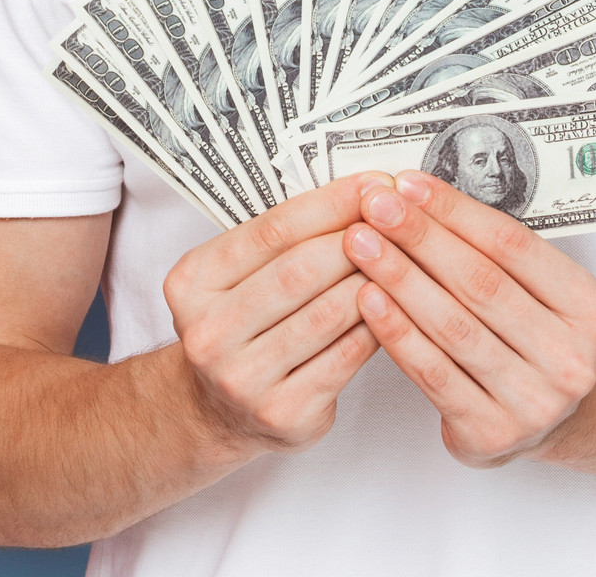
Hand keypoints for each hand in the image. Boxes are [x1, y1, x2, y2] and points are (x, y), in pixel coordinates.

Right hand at [162, 177, 379, 455]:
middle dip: (356, 239)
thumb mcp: (234, 277)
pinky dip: (378, 325)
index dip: (328, 204)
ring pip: (327, 315)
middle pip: (298, 272)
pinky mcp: (284, 412)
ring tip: (405, 256)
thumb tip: (358, 193)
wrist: (218, 411)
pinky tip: (398, 305)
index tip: (372, 183)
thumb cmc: (240, 325)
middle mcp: (208, 332)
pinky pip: (346, 358)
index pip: (269, 232)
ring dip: (374, 279)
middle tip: (398, 218)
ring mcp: (244, 378)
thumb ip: (280, 242)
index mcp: (191, 283)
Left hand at [342, 170, 595, 465]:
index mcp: (588, 309)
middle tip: (375, 207)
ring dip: (399, 278)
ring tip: (360, 244)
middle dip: (420, 238)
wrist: (549, 420)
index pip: (514, 246)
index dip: (457, 212)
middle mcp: (570, 359)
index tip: (409, 185)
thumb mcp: (537, 293)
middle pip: (481, 284)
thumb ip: (490, 252)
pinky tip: (367, 300)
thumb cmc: (529, 340)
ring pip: (453, 327)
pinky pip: (433, 373)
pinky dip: (396, 332)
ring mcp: (534, 401)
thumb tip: (417, 198)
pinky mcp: (490, 433)